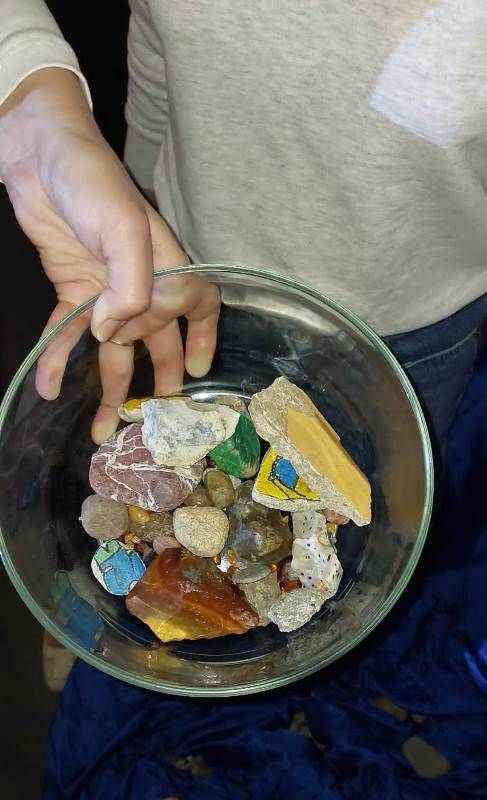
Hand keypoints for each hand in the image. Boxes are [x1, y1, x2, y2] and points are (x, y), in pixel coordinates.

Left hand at [0, 68, 219, 442]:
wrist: (38, 155)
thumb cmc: (94, 184)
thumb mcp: (124, 230)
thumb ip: (131, 287)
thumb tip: (112, 334)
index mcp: (168, 265)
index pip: (198, 307)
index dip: (203, 338)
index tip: (198, 373)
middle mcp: (141, 282)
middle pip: (157, 339)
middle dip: (157, 379)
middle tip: (154, 417)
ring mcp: (106, 289)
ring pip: (113, 348)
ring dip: (107, 387)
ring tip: (103, 429)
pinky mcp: (71, 289)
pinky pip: (67, 333)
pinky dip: (59, 359)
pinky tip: (49, 386)